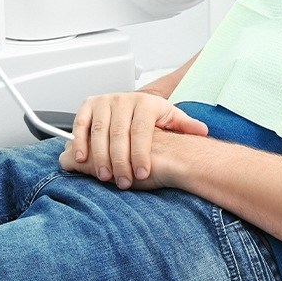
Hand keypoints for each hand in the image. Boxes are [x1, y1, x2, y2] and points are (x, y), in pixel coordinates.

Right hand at [58, 92, 207, 188]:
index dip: (141, 153)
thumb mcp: (170, 118)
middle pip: (119, 133)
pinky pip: (80, 124)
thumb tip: (202, 131)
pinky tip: (83, 159)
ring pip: (99, 130)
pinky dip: (79, 141)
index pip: (141, 130)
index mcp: (145, 102)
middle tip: (123, 181)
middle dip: (120, 160)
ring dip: (100, 156)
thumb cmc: (151, 116)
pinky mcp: (88, 105)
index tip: (142, 173)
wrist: (134, 104)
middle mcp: (123, 99)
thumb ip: (184, 125)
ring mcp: (104, 101)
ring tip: (105, 176)